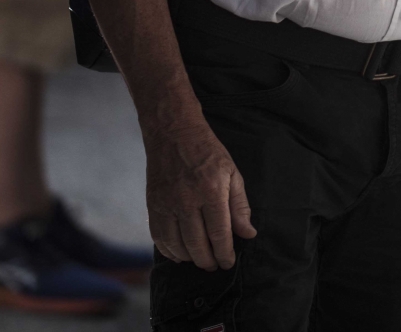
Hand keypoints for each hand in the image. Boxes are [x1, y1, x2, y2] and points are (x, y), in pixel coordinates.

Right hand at [143, 113, 256, 269]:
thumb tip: (248, 234)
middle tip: (214, 266)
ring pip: (177, 245)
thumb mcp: (232, 173)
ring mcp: (166, 204)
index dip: (225, 253)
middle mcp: (186, 200)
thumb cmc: (208, 153)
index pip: (219, 233)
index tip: (228, 263)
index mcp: (211, 190)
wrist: (173, 133)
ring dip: (189, 258)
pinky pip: (159, 238)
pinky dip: (169, 251)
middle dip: (208, 261)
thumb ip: (240, 206)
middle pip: (197, 244)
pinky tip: (179, 254)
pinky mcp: (152, 205)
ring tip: (200, 260)